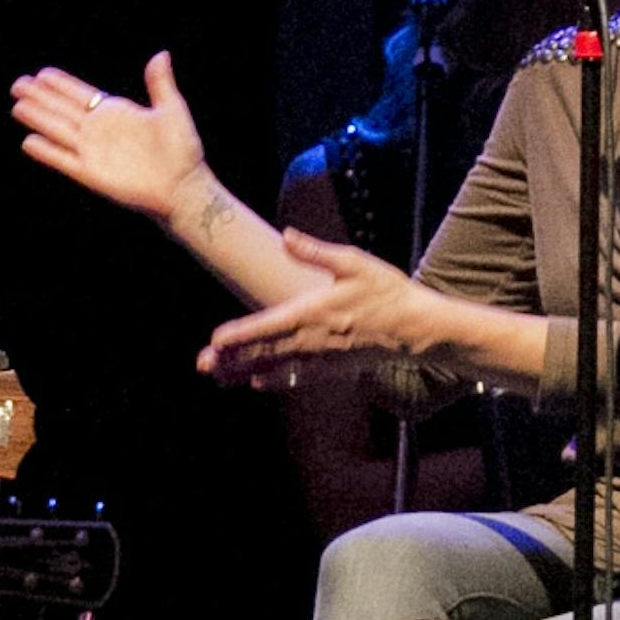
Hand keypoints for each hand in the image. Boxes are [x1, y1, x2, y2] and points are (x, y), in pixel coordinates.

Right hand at [10, 51, 208, 222]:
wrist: (183, 186)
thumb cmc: (182, 150)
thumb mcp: (172, 110)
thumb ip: (160, 84)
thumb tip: (161, 55)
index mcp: (114, 113)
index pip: (81, 95)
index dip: (61, 84)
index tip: (42, 74)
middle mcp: (98, 130)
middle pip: (63, 110)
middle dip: (40, 97)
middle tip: (18, 84)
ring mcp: (93, 152)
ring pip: (58, 131)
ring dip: (38, 118)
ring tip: (17, 106)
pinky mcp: (91, 174)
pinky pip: (64, 160)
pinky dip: (47, 152)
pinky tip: (29, 142)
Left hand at [197, 229, 437, 385]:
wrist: (416, 328)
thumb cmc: (387, 291)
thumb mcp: (354, 262)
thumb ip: (316, 252)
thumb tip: (287, 235)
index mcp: (315, 311)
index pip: (269, 324)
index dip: (241, 334)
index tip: (216, 340)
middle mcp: (313, 339)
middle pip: (264, 351)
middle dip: (232, 359)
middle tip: (202, 365)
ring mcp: (321, 357)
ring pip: (275, 367)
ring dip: (244, 372)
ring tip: (218, 377)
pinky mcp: (331, 367)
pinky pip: (297, 376)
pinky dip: (274, 380)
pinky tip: (255, 384)